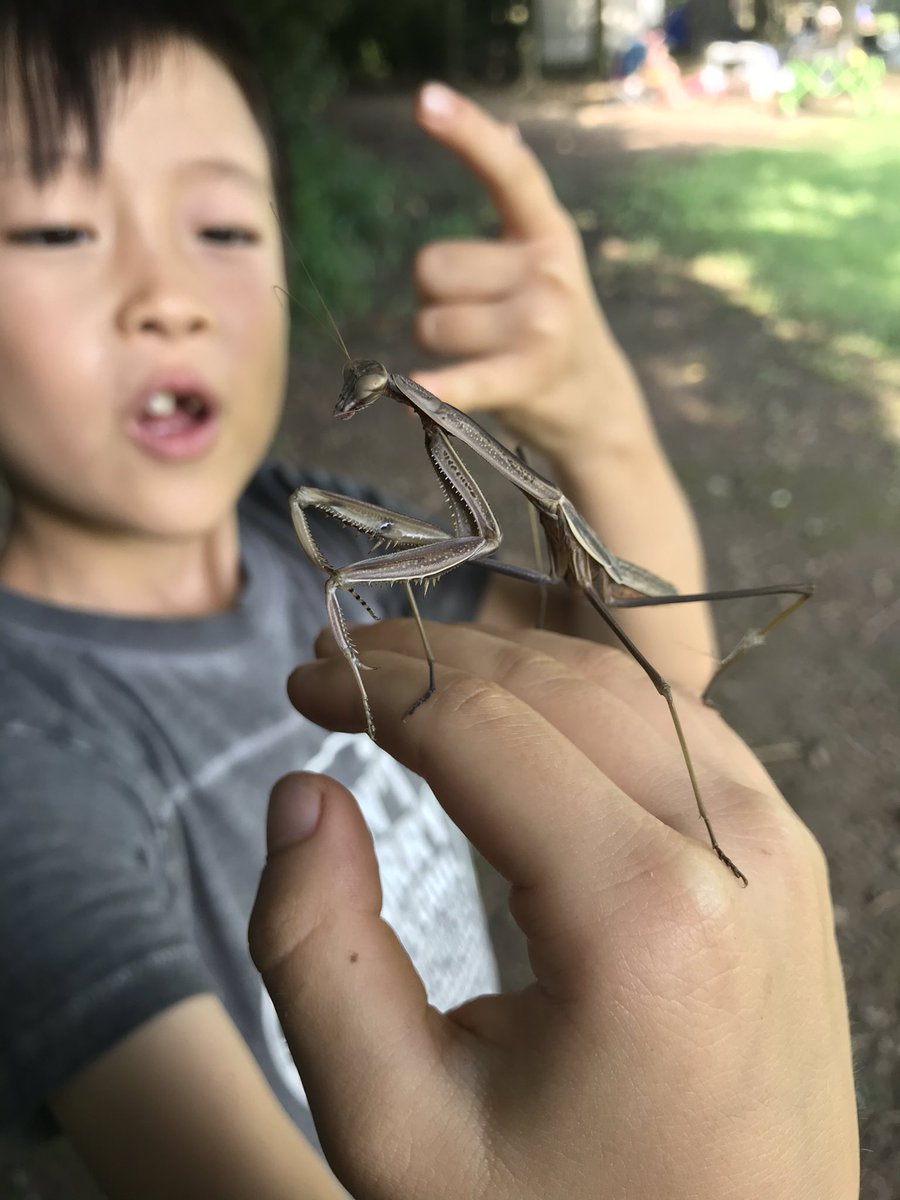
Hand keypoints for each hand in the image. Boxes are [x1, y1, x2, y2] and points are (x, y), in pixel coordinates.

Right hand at [250, 622, 857, 1199]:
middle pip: (552, 681)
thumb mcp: (397, 1128)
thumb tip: (304, 794)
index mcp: (639, 911)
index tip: (304, 686)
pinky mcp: (785, 853)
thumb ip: (313, 953)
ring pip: (620, 683)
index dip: (374, 684)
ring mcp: (776, 842)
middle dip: (430, 658)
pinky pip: (674, 724)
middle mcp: (732, 848)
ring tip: (412, 682)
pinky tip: (516, 716)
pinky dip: (579, 696)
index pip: (481, 725)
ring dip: (505, 662)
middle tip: (340, 671)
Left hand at [411, 84, 645, 463]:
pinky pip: (463, 378)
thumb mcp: (547, 256)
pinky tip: (417, 389)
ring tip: (481, 352)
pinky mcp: (524, 379)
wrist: (596, 404)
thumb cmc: (554, 324)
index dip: (467, 133)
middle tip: (477, 318)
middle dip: (436, 296)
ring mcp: (539, 327)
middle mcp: (547, 272)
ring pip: (429, 324)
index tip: (426, 99)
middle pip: (430, 268)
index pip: (508, 170)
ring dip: (437, 342)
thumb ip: (518, 204)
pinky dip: (440, 386)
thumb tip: (503, 129)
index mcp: (548, 234)